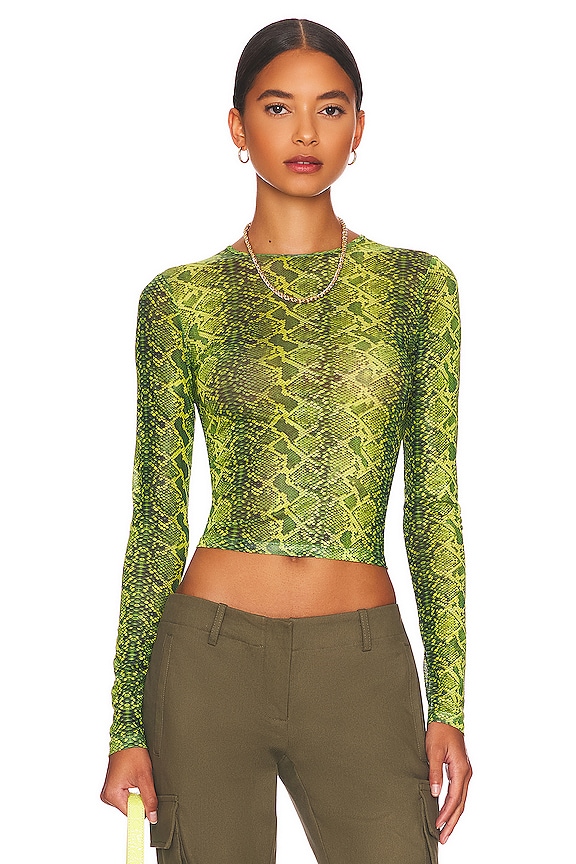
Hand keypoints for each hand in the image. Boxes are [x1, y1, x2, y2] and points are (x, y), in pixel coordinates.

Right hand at [100, 747, 157, 823]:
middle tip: (144, 783)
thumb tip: (152, 817)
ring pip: (129, 802)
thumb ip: (149, 799)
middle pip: (130, 808)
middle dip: (140, 799)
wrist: (127, 737)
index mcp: (112, 794)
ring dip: (138, 794)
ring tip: (139, 778)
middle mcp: (107, 795)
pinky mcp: (113, 787)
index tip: (152, 810)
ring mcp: (109, 791)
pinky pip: (126, 796)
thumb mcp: (145, 777)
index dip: (142, 810)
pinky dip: (134, 790)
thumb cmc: (133, 753)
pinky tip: (135, 778)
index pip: (130, 813)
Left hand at [426, 721, 471, 843]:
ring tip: (445, 830)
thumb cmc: (439, 731)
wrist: (447, 716)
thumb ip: (435, 772)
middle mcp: (466, 773)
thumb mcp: (432, 750)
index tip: (438, 825)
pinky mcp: (461, 770)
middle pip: (461, 804)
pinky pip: (459, 792)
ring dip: (453, 815)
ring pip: (461, 800)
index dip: (446, 813)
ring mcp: (465, 772)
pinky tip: (447, 811)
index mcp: (461, 769)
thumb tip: (435, 793)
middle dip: (452, 822)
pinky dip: (454, 805)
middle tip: (444, 838)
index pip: (454, 798)